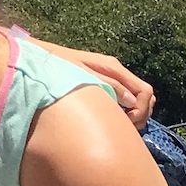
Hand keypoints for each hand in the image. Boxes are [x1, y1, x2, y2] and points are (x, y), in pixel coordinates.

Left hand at [32, 39, 153, 124]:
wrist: (40, 57)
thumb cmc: (58, 67)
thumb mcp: (82, 77)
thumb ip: (108, 87)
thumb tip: (131, 102)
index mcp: (113, 68)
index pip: (144, 91)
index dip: (141, 110)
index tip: (128, 123)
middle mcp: (116, 71)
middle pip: (145, 95)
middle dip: (141, 114)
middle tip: (126, 128)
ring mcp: (111, 77)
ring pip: (136, 98)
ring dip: (134, 113)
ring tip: (119, 125)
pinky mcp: (103, 83)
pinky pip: (123, 98)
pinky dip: (124, 110)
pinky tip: (111, 118)